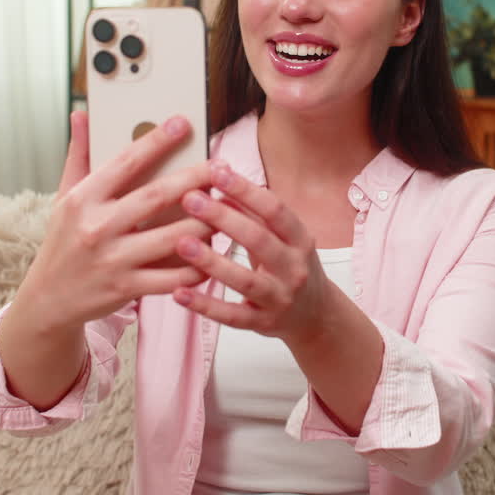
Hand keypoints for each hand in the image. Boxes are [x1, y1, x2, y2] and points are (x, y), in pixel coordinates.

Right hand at [10, 110, 214, 337]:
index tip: (183, 123)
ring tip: (226, 209)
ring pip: (173, 237)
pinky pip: (173, 277)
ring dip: (205, 223)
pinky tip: (213, 253)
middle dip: (195, 178)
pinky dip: (197, 265)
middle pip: (157, 196)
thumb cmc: (64, 241)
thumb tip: (82, 113)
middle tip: (222, 166)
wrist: (49, 299)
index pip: (125, 162)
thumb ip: (79, 155)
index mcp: (83, 199)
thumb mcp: (65, 196)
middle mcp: (97, 227)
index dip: (157, 141)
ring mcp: (113, 260)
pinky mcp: (127, 288)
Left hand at [172, 160, 329, 346]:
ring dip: (213, 261)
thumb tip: (219, 184)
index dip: (246, 189)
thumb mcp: (282, 239)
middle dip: (224, 217)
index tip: (216, 171)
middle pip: (259, 239)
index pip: (274, 210)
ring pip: (246, 280)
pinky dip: (205, 305)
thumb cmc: (291, 267)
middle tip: (190, 199)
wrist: (315, 316)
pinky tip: (179, 293)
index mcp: (300, 240)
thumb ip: (253, 214)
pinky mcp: (263, 323)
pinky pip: (232, 316)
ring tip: (182, 243)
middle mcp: (294, 268)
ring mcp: (280, 298)